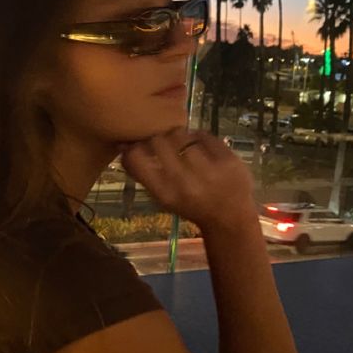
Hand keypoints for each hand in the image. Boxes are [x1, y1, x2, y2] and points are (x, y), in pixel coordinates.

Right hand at [120, 127, 256, 233]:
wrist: (229, 217)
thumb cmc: (190, 205)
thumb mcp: (163, 196)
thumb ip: (143, 172)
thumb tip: (123, 143)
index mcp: (165, 193)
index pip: (136, 159)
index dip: (133, 148)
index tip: (139, 147)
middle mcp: (185, 182)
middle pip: (158, 141)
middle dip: (158, 139)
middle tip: (165, 145)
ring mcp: (209, 170)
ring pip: (181, 134)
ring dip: (179, 137)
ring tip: (184, 146)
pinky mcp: (228, 159)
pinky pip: (204, 134)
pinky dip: (199, 137)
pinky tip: (201, 147)